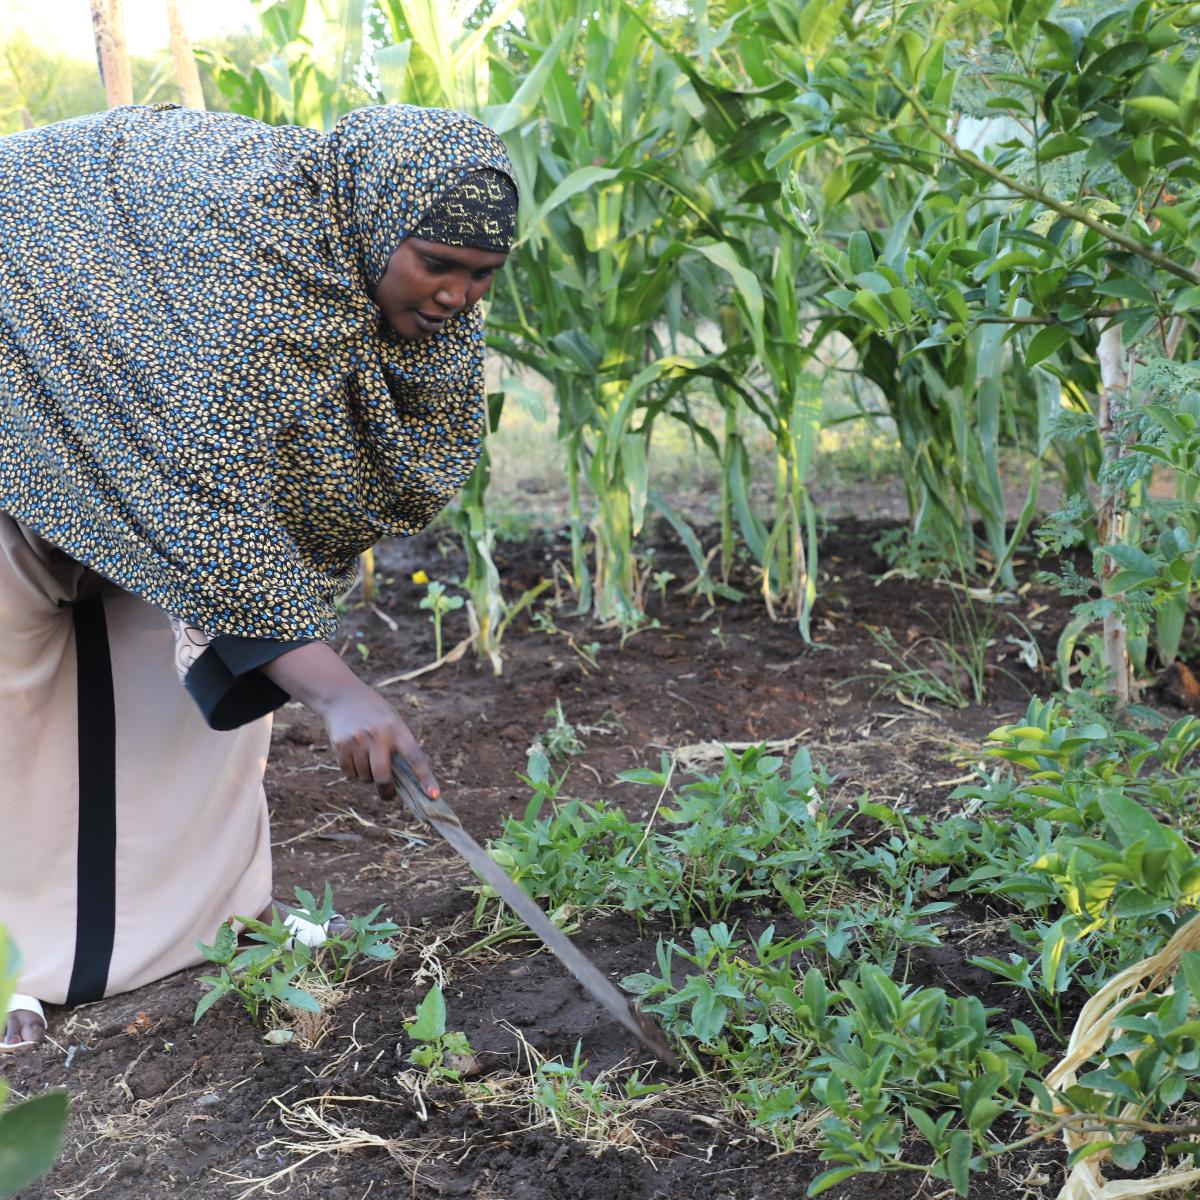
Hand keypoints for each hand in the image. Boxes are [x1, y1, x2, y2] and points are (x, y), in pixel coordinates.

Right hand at [261, 642, 438, 800]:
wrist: (341, 695)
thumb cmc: (374, 713)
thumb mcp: (392, 722)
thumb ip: (399, 746)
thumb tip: (405, 782)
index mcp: (397, 729)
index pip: (415, 757)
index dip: (425, 778)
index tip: (434, 796)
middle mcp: (378, 735)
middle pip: (383, 776)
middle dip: (387, 790)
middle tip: (389, 794)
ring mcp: (357, 741)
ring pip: (365, 777)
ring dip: (367, 777)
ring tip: (367, 758)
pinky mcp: (340, 745)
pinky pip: (349, 773)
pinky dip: (353, 772)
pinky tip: (354, 755)